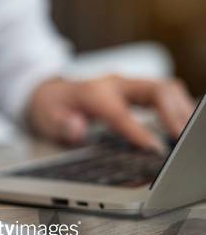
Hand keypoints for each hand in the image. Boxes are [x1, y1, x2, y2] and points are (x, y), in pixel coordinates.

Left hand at [27, 75, 195, 151]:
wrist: (48, 92)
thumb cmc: (49, 108)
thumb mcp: (45, 119)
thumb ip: (60, 125)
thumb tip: (77, 128)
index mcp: (92, 93)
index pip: (121, 112)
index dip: (139, 131)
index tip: (156, 150)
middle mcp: (114, 84)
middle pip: (155, 90)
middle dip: (174, 114)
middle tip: (184, 140)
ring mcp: (127, 84)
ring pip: (166, 89)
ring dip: (181, 110)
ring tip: (189, 136)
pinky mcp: (136, 90)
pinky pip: (165, 94)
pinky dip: (178, 109)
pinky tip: (182, 127)